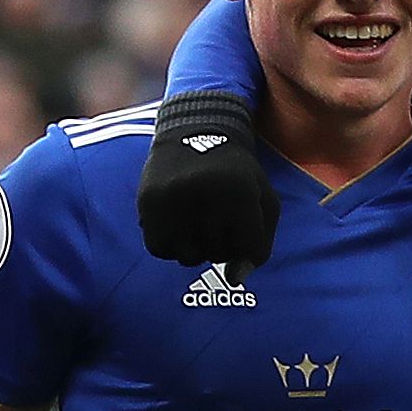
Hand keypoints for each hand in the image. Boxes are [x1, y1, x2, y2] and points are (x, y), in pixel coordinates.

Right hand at [136, 90, 279, 273]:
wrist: (195, 130)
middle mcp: (205, 196)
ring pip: (187, 257)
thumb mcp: (262, 200)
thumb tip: (234, 280)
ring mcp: (173, 200)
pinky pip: (159, 249)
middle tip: (219, 218)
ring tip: (198, 221)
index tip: (245, 227)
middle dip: (222, 244)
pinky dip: (170, 244)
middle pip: (218, 256)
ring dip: (195, 247)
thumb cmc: (236, 173)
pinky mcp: (148, 203)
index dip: (250, 246)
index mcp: (240, 193)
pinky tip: (177, 222)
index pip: (250, 250)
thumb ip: (259, 244)